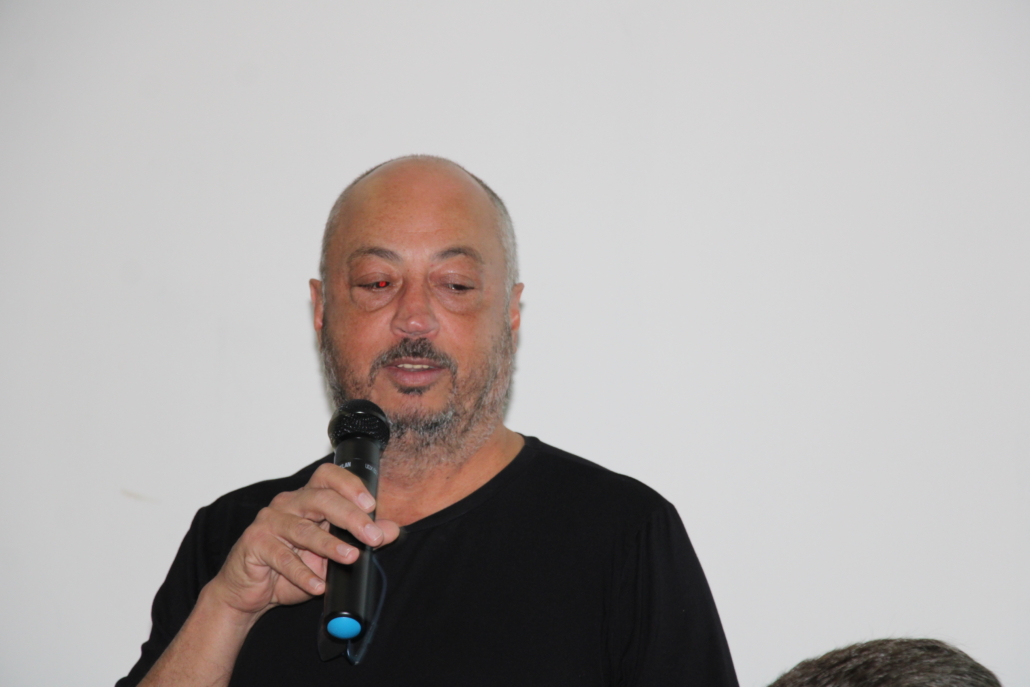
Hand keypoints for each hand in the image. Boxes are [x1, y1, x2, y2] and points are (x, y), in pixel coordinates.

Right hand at [206, 463, 400, 616]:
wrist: (249, 591)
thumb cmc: (290, 566)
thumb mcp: (330, 554)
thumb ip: (359, 539)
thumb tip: (390, 530)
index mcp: (307, 499)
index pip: (328, 478)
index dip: (349, 485)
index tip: (371, 504)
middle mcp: (287, 504)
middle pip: (320, 499)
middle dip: (350, 517)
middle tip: (372, 537)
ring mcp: (269, 523)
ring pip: (303, 530)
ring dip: (329, 545)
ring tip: (350, 557)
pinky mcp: (255, 544)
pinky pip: (282, 558)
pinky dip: (302, 574)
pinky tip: (318, 585)